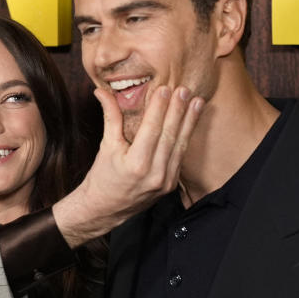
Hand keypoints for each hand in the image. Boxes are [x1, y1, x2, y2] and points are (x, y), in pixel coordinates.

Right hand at [53, 85, 201, 246]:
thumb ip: (110, 117)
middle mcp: (154, 174)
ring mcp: (165, 181)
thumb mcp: (105, 146)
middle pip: (169, 136)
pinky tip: (191, 122)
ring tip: (197, 101)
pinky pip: (180, 157)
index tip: (165, 89)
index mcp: (135, 164)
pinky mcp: (170, 185)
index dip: (159, 108)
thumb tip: (102, 91)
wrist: (105, 209)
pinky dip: (185, 137)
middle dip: (178, 110)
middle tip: (185, 90)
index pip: (151, 129)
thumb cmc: (102, 177)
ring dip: (189, 122)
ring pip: (180, 146)